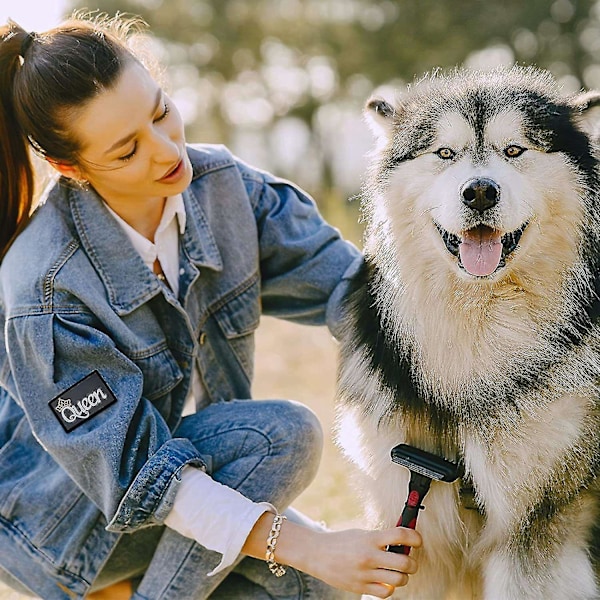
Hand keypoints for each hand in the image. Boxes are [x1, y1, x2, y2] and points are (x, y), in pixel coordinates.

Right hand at [278, 523, 421, 597]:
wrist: (317, 554)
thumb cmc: (341, 542)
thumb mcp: (361, 534)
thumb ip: (380, 538)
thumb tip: (403, 541)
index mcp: (370, 538)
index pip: (401, 535)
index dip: (415, 537)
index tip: (417, 540)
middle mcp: (369, 556)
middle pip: (405, 563)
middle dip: (412, 563)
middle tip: (409, 561)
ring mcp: (365, 573)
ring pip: (399, 580)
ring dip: (403, 576)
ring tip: (398, 572)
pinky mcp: (361, 587)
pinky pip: (386, 592)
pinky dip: (390, 588)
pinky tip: (385, 581)